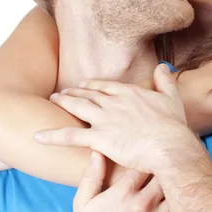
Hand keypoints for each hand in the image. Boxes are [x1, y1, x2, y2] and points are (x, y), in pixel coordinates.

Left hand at [34, 63, 195, 172]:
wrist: (170, 145)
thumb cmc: (173, 126)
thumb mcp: (172, 97)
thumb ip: (165, 81)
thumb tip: (163, 66)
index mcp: (129, 93)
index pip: (105, 86)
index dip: (93, 85)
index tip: (84, 84)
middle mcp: (113, 102)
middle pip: (88, 94)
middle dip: (74, 91)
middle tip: (62, 91)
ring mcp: (104, 119)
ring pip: (77, 107)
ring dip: (63, 102)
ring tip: (52, 99)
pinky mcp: (98, 137)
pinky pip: (70, 135)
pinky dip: (52, 135)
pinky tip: (38, 136)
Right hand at [72, 151, 181, 211]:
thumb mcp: (83, 201)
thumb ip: (91, 176)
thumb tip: (97, 153)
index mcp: (123, 192)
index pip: (146, 164)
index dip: (152, 156)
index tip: (156, 154)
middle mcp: (141, 205)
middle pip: (166, 177)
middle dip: (170, 170)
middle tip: (175, 164)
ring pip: (177, 198)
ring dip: (181, 191)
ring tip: (187, 184)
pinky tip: (191, 211)